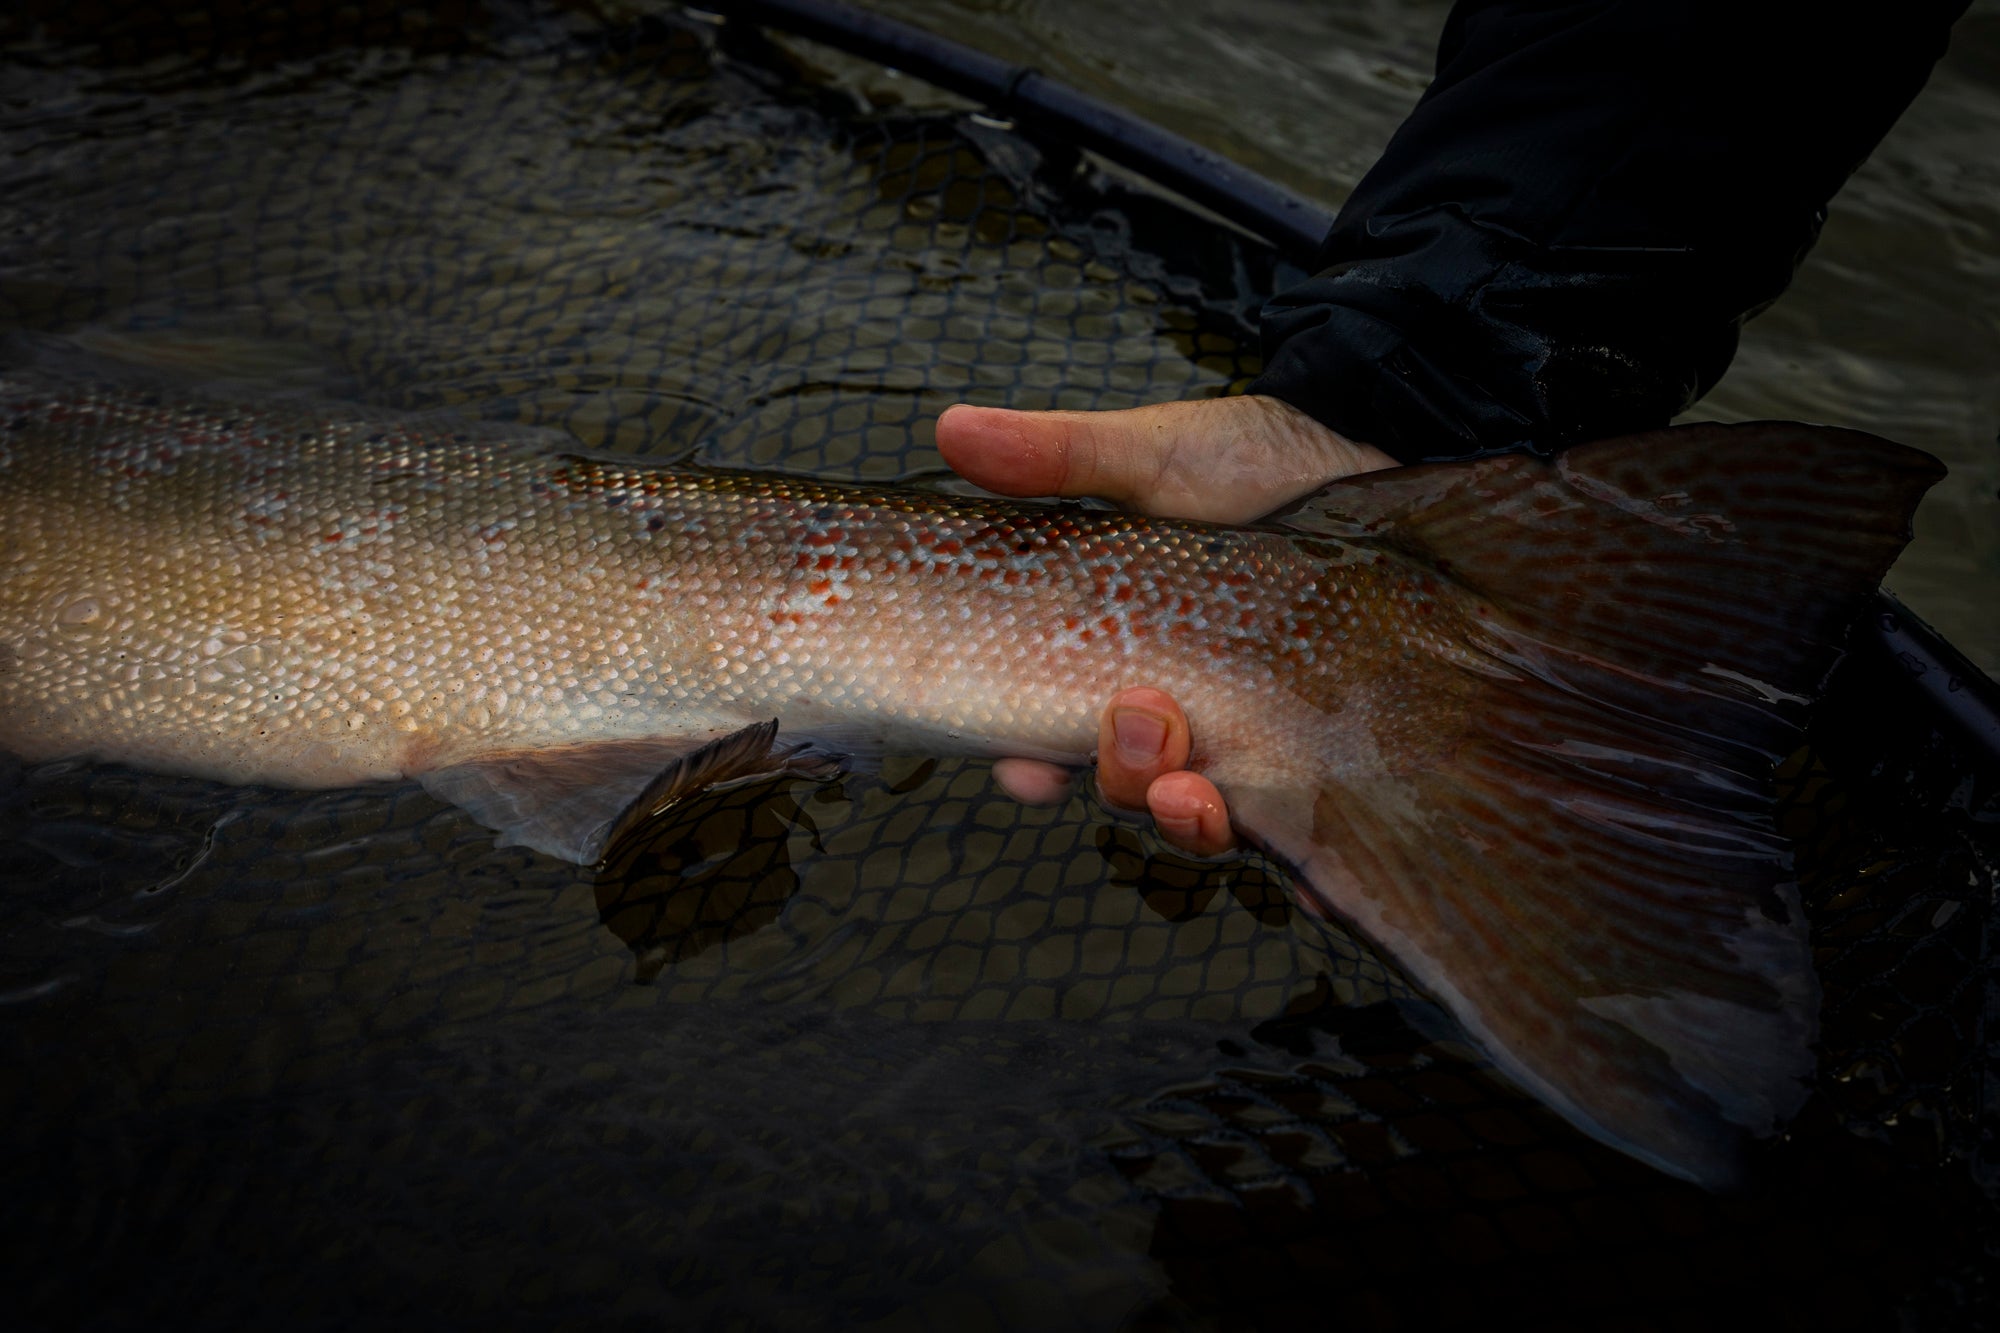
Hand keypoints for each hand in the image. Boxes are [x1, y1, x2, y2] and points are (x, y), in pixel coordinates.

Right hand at [939, 395, 1399, 855]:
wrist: (1372, 445)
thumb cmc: (1256, 456)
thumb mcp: (1151, 454)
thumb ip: (1055, 456)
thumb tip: (949, 425)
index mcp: (1121, 657)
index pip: (1055, 735)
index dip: (1029, 765)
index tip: (1023, 769)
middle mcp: (1184, 710)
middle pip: (1130, 787)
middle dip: (1121, 778)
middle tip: (1137, 718)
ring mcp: (1259, 736)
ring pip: (1206, 819)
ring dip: (1187, 820)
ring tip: (1195, 787)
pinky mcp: (1333, 752)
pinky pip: (1312, 833)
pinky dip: (1301, 858)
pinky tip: (1297, 860)